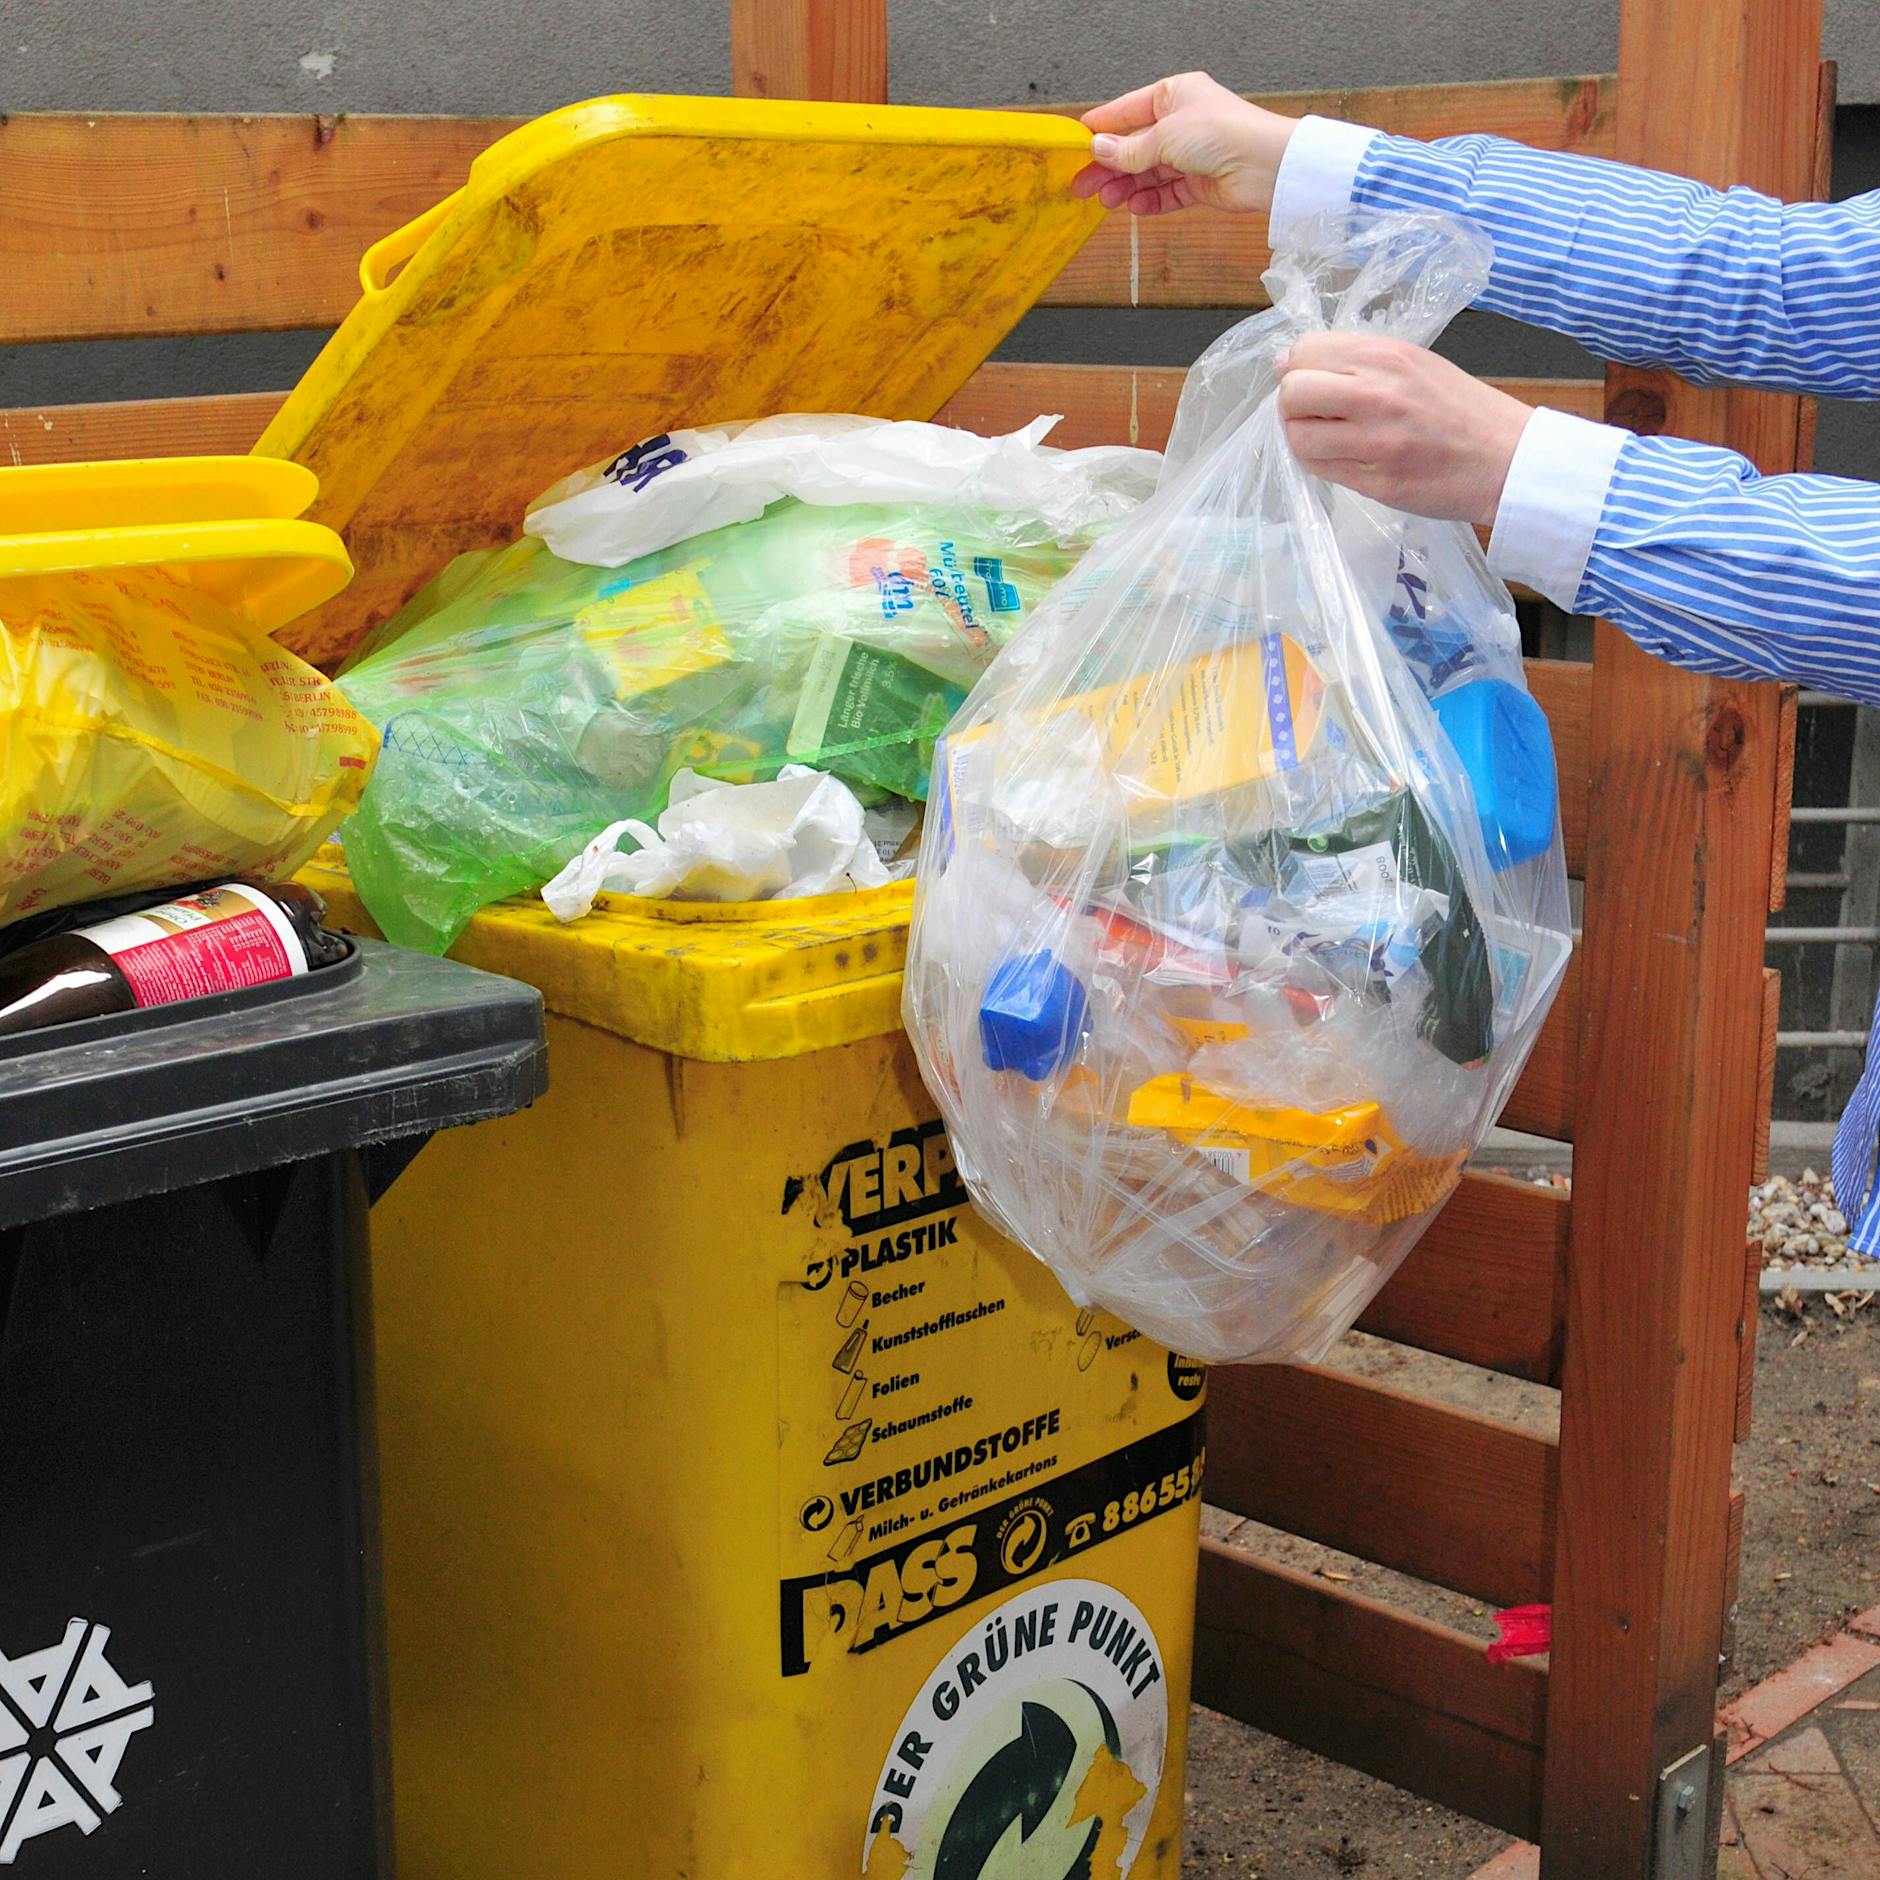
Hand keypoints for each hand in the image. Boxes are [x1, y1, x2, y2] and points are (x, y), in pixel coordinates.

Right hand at [1073, 72, 1298, 216]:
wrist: (1266, 166)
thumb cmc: (1225, 132)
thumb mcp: (1165, 136)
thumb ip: (1129, 149)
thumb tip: (1100, 149)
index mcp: (1174, 95)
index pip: (1127, 111)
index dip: (1101, 129)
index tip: (1076, 144)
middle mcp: (1182, 123)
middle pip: (1135, 147)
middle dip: (1109, 166)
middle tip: (1082, 184)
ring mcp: (1191, 154)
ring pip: (1148, 172)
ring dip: (1126, 186)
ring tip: (1106, 200)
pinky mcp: (1200, 183)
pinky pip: (1167, 193)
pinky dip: (1150, 201)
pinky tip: (1133, 207)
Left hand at [1277, 334, 1533, 526]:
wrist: (1506, 458)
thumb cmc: (1459, 408)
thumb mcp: (1413, 363)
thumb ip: (1353, 361)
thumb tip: (1284, 361)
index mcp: (1386, 356)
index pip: (1304, 352)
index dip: (1299, 369)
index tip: (1314, 383)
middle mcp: (1377, 393)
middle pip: (1292, 393)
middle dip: (1293, 406)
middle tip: (1315, 415)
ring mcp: (1375, 440)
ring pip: (1298, 436)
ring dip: (1304, 439)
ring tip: (1330, 439)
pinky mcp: (1375, 481)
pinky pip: (1319, 470)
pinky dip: (1320, 464)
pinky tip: (1343, 458)